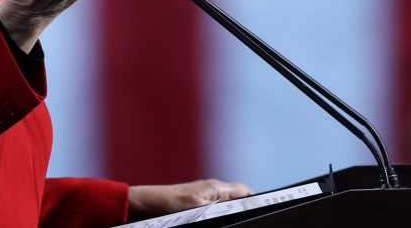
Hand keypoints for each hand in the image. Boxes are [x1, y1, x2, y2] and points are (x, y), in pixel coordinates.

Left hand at [127, 179, 253, 219]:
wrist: (143, 205)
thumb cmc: (166, 204)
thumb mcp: (196, 209)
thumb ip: (218, 208)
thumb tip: (234, 211)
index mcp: (216, 187)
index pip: (245, 191)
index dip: (257, 200)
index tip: (266, 210)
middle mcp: (212, 191)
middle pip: (238, 200)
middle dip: (246, 209)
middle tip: (255, 219)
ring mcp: (203, 198)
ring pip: (226, 206)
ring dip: (233, 214)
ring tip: (240, 221)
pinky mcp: (195, 206)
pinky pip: (215, 211)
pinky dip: (221, 216)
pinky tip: (220, 222)